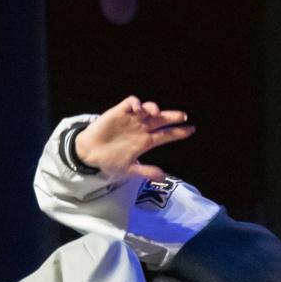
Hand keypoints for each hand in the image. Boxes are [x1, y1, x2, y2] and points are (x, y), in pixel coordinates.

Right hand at [73, 96, 193, 181]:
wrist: (89, 154)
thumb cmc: (110, 160)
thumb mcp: (129, 170)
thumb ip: (145, 172)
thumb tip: (164, 178)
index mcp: (146, 141)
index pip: (166, 135)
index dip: (179, 132)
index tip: (191, 130)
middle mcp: (141, 128)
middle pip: (161, 120)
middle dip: (172, 117)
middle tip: (183, 116)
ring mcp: (131, 120)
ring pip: (147, 109)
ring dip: (153, 108)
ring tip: (155, 112)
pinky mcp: (118, 113)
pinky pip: (130, 103)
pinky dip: (135, 103)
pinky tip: (137, 109)